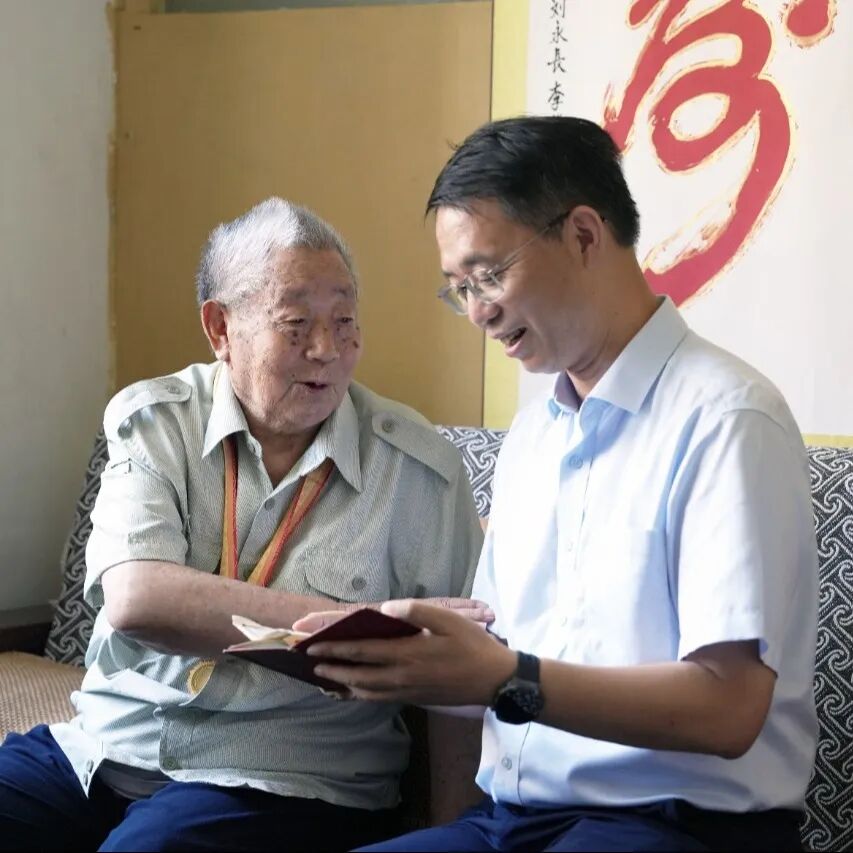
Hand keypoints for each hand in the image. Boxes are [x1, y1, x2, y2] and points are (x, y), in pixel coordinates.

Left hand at [305, 600, 515, 705]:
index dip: (335, 648)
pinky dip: (362, 694)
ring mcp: (408, 691)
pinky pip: (380, 698)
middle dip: (332, 669)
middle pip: (358, 675)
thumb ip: (416, 611)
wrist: (494, 680)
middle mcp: (402, 676)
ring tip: (326, 679)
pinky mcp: (415, 699)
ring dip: (344, 684)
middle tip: (310, 665)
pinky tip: (357, 690)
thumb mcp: (448, 620)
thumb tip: (384, 608)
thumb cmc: (472, 645)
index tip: (312, 645)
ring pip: (367, 691)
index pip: (362, 650)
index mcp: (408, 654)